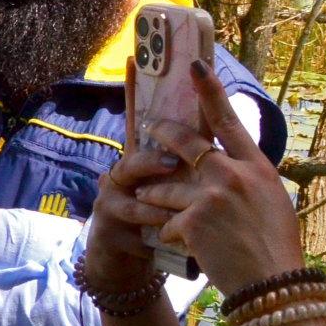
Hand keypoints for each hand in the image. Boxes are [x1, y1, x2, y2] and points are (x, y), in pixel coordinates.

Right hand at [82, 56, 183, 291]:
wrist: (130, 265)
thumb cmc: (160, 226)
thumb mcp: (178, 194)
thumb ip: (190, 165)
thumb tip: (218, 128)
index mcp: (144, 163)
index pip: (140, 121)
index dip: (135, 92)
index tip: (134, 60)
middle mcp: (122, 176)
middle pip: (133, 159)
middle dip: (151, 161)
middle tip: (172, 164)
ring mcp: (111, 201)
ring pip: (131, 196)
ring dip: (155, 205)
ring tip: (171, 215)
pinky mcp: (107, 228)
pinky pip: (130, 227)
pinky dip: (150, 234)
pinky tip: (162, 239)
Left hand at [130, 59, 299, 295]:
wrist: (273, 287)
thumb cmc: (274, 248)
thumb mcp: (271, 202)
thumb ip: (245, 179)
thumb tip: (220, 164)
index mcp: (258, 168)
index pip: (229, 122)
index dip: (210, 92)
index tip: (194, 66)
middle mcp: (234, 175)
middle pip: (184, 143)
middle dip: (162, 136)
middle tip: (149, 132)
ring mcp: (212, 196)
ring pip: (164, 187)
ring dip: (158, 200)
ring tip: (173, 217)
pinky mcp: (193, 219)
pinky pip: (164, 221)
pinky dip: (169, 235)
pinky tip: (184, 247)